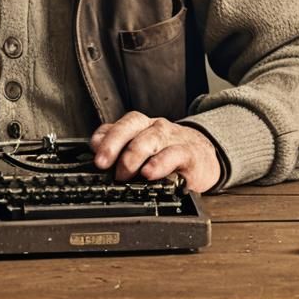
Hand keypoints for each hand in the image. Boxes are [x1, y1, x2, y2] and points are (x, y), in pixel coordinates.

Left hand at [89, 111, 221, 192]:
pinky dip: (160, 164)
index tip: (94, 153)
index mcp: (141, 126)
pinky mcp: (190, 153)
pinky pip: (174, 154)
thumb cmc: (168, 154)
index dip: (104, 137)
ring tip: (124, 172)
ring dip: (133, 155)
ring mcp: (172, 138)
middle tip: (102, 164)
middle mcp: (155, 128)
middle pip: (131, 126)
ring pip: (150, 138)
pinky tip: (149, 173)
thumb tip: (96, 151)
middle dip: (113, 144)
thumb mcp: (143, 150)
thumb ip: (119, 149)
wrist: (204, 158)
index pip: (119, 125)